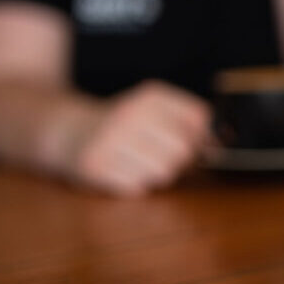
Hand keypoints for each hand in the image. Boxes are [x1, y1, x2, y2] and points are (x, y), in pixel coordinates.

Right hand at [67, 81, 210, 196]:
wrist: (65, 129)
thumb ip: (190, 124)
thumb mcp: (155, 111)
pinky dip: (134, 183)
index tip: (191, 141)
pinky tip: (120, 170)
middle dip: (180, 160)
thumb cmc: (123, 125)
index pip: (199, 118)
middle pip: (184, 150)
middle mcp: (130, 113)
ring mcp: (110, 139)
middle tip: (159, 155)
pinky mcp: (95, 165)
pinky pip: (138, 187)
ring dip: (157, 174)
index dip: (202, 136)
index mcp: (151, 95)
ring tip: (138, 161)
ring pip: (164, 172)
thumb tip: (219, 147)